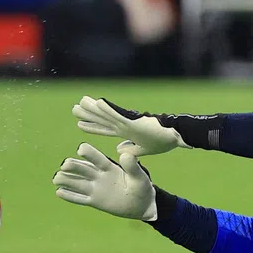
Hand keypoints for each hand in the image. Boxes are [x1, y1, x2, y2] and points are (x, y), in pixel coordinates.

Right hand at [53, 144, 157, 220]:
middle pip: (82, 169)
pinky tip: (59, 192)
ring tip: (57, 178)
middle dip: (73, 166)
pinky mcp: (94, 202)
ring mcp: (95, 189)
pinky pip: (79, 199)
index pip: (97, 158)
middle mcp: (99, 176)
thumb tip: (125, 154)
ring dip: (66, 179)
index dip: (89, 153)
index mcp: (110, 168)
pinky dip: (69, 196)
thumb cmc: (142, 188)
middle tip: (66, 165)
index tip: (80, 149)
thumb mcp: (140, 177)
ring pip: (77, 183)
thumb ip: (132, 167)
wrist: (142, 206)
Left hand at [73, 96, 189, 156]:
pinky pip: (117, 113)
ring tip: (80, 102)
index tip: (80, 124)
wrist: (177, 136)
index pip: (106, 129)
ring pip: (106, 114)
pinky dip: (107, 108)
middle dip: (89, 115)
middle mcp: (125, 126)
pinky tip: (97, 102)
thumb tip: (117, 149)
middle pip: (103, 120)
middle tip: (74, 109)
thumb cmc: (165, 141)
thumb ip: (131, 149)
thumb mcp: (144, 150)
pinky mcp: (133, 121)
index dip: (93, 127)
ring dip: (93, 109)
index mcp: (128, 133)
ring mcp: (128, 123)